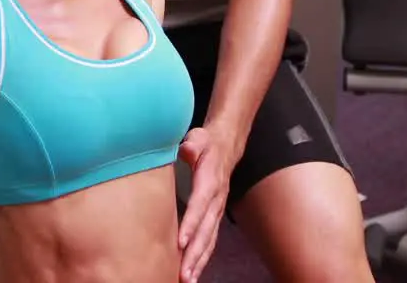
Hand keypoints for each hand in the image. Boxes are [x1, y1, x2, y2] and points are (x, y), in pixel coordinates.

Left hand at [176, 127, 236, 281]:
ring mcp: (217, 210)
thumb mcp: (199, 137)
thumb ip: (193, 144)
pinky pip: (210, 240)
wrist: (226, 147)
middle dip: (195, 253)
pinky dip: (202, 257)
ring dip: (199, 261)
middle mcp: (216, 200)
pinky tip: (193, 271)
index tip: (180, 242)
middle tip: (184, 273)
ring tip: (188, 279)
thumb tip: (187, 150)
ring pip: (209, 239)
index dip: (191, 224)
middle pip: (206, 230)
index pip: (200, 205)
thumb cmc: (207, 143)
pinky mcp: (215, 216)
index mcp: (210, 181)